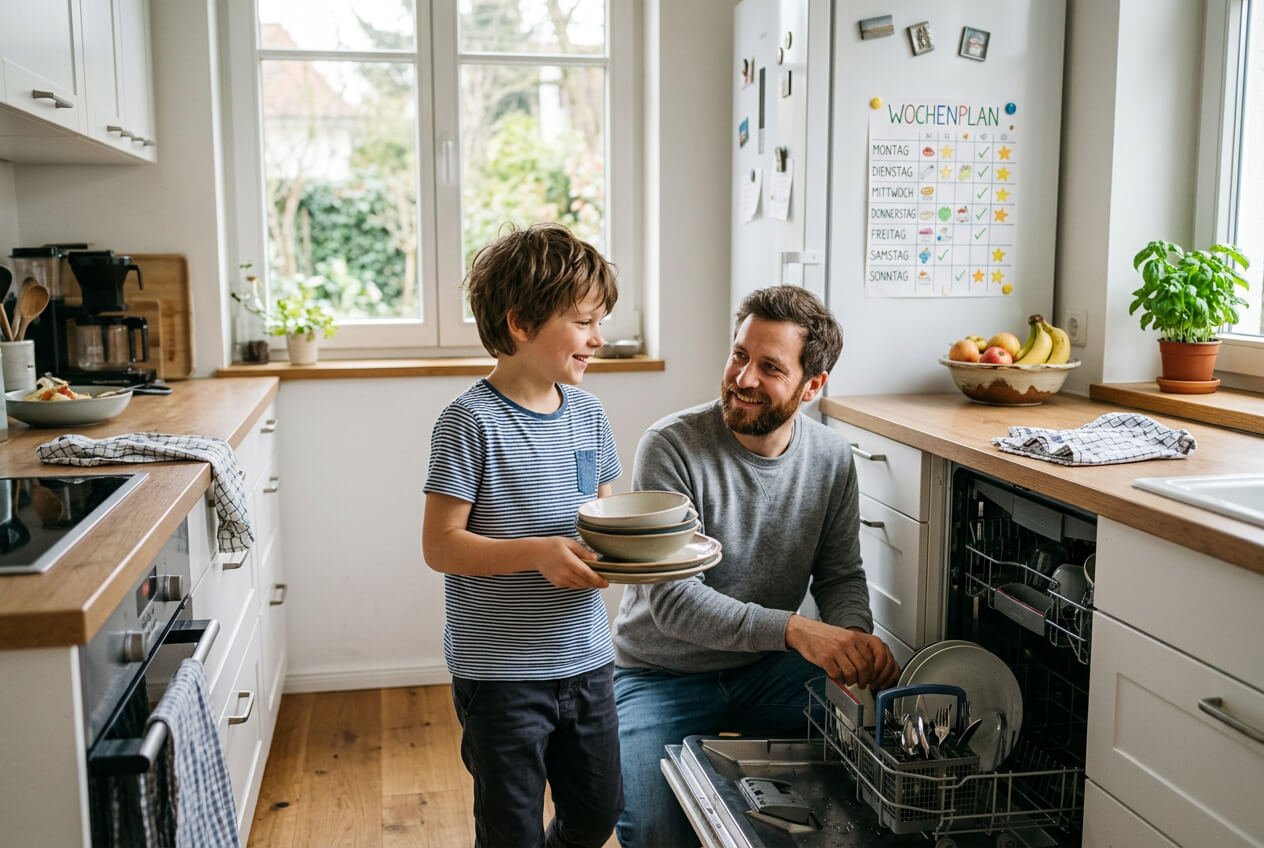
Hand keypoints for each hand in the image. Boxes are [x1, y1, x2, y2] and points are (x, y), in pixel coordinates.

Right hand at [533, 536, 609, 588]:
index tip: (607, 582)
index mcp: (570, 562)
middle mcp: (565, 573)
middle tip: (604, 581)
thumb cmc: (552, 546)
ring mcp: (561, 580)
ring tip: (594, 579)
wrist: (536, 554)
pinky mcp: (558, 584)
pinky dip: (579, 583)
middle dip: (596, 583)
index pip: (588, 575)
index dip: (599, 580)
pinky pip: (573, 586)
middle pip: (586, 583)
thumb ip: (583, 552)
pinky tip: (581, 577)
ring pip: (580, 586)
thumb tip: (595, 559)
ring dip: (588, 584)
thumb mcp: (570, 543)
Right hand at [785, 616, 900, 688]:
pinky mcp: (825, 658)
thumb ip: (855, 647)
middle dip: (864, 679)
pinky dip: (837, 678)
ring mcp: (835, 650)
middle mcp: (846, 643)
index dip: (873, 671)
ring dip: (852, 681)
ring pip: (852, 672)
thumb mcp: (843, 636)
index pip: (871, 657)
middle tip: (862, 684)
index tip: (871, 677)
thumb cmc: (823, 635)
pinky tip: (836, 676)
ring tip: (849, 682)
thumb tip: (867, 666)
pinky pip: (836, 674)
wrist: (803, 631)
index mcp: (853, 637)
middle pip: (864, 666)